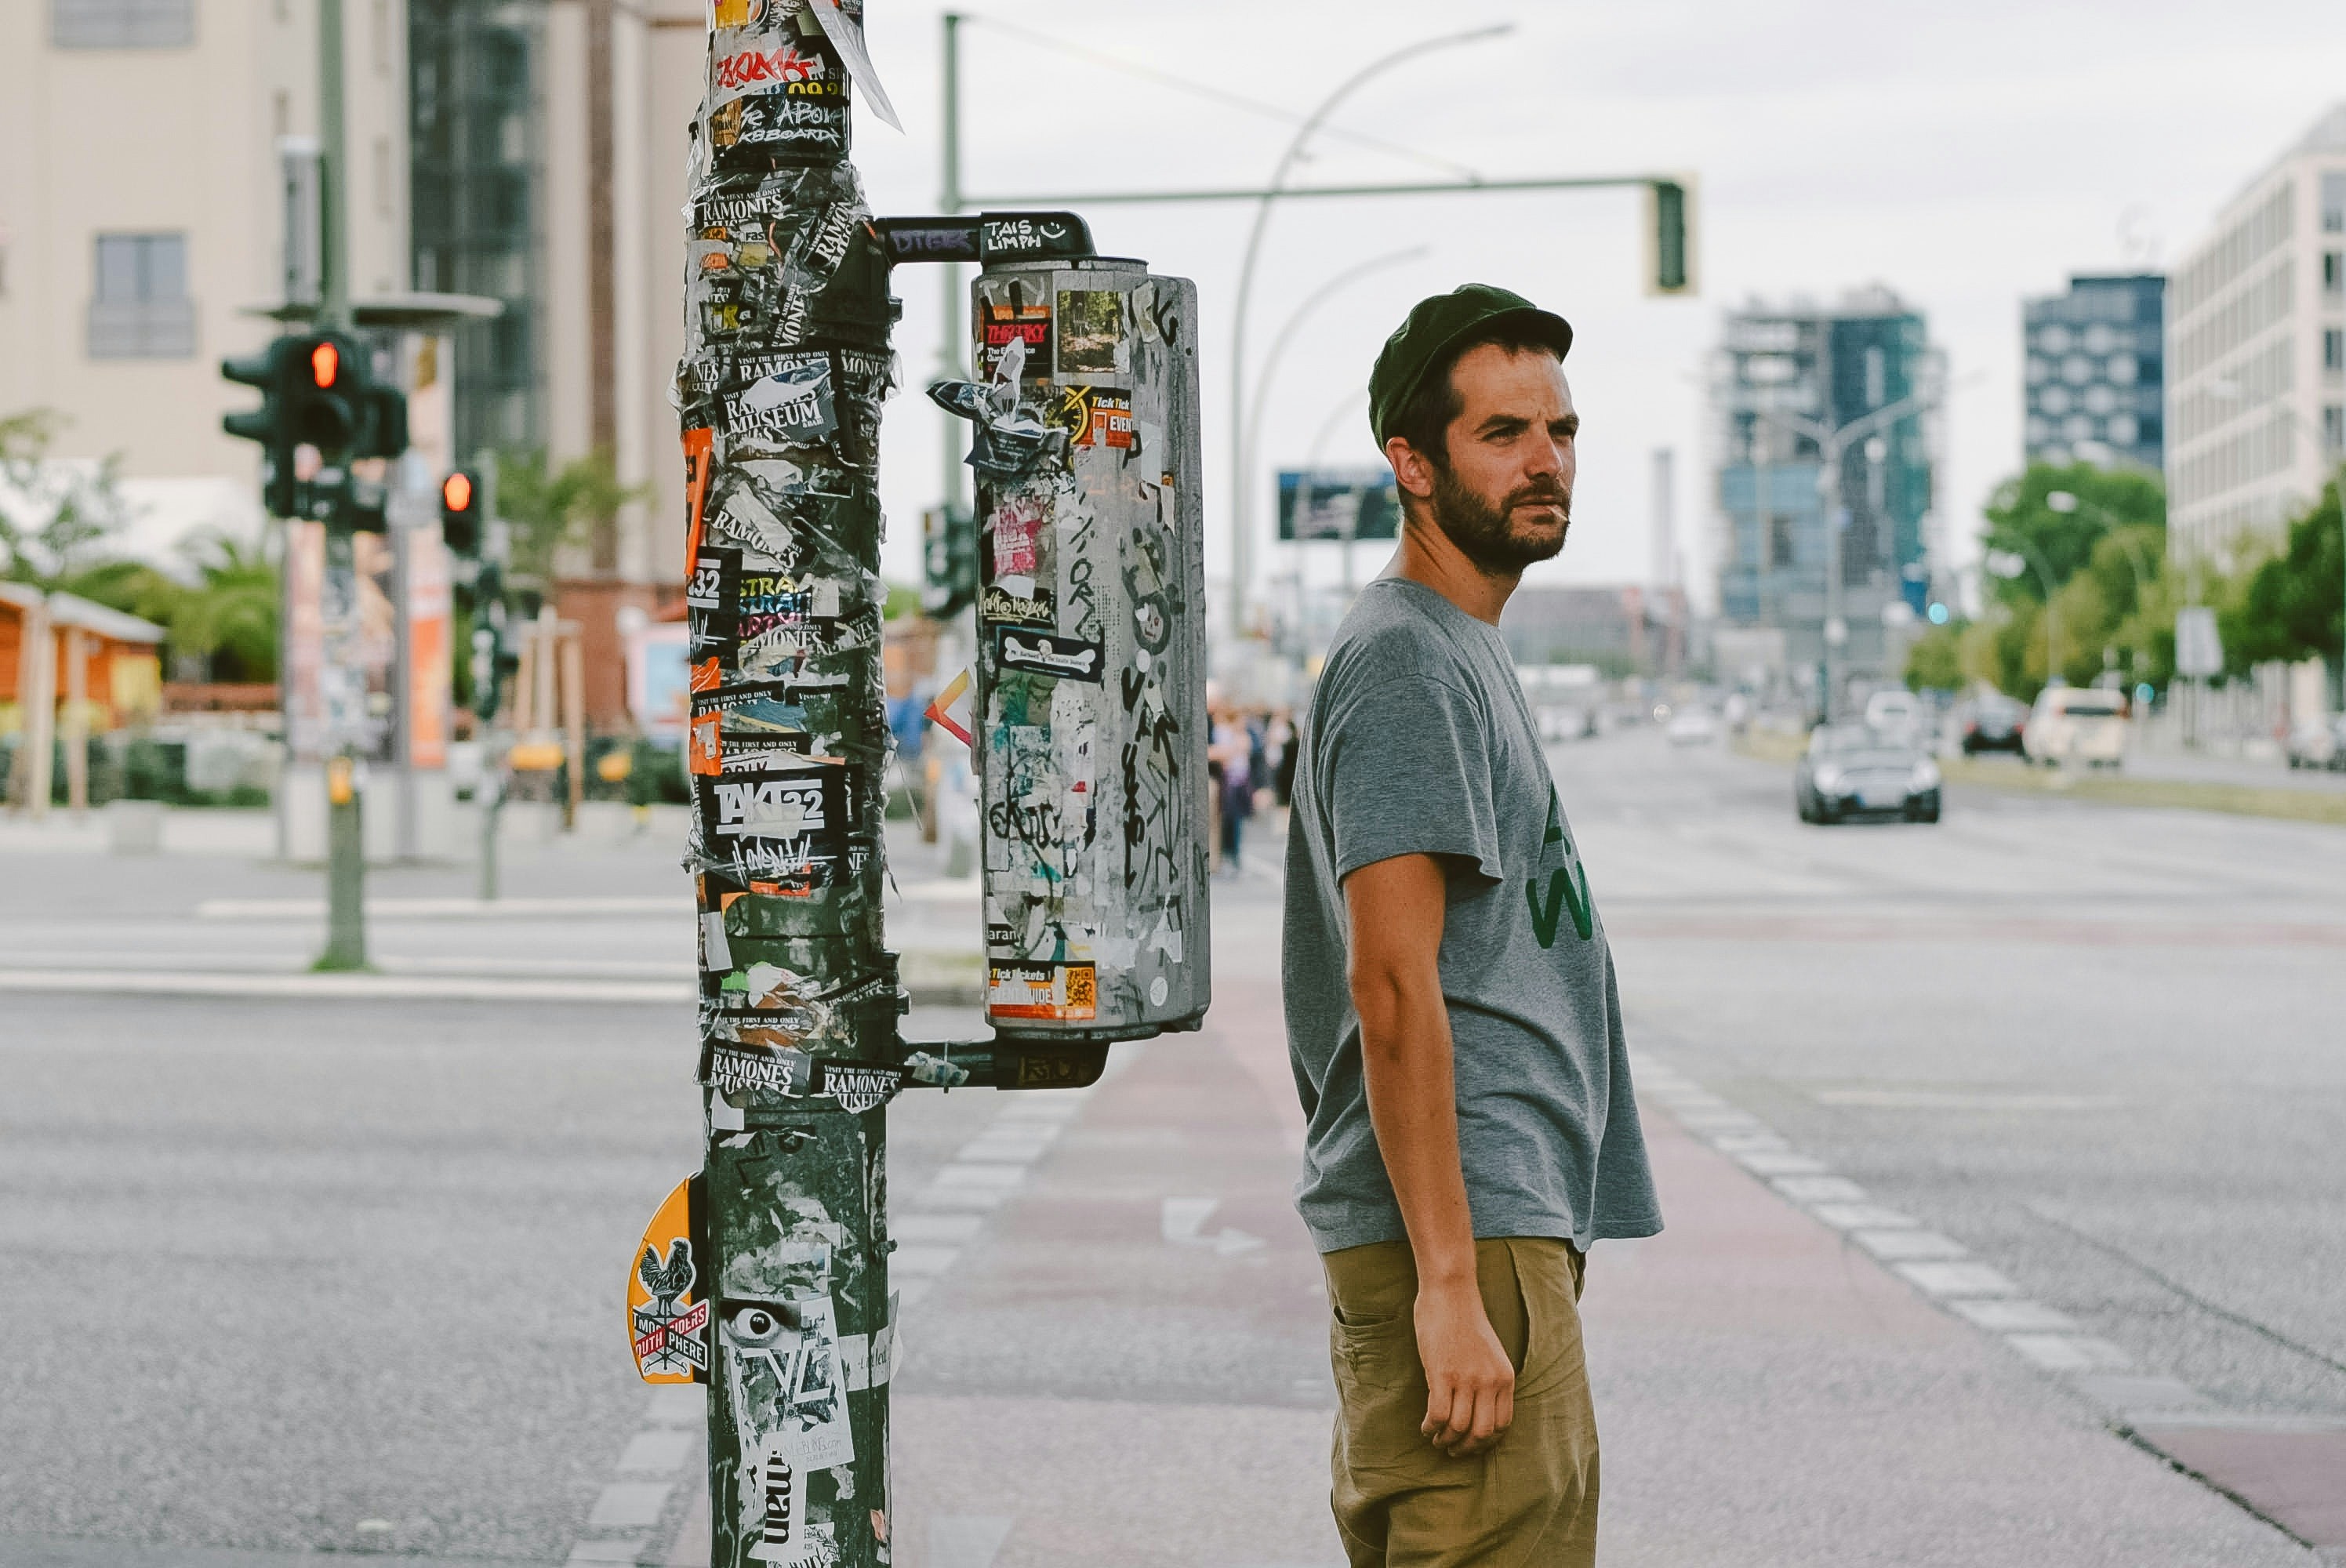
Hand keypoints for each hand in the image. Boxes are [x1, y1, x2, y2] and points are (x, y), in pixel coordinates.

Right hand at [1414, 1279, 1513, 1457]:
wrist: (1451, 1293)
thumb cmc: (1465, 1320)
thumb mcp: (1491, 1353)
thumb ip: (1490, 1379)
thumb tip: (1478, 1410)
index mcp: (1505, 1377)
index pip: (1503, 1424)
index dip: (1486, 1442)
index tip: (1472, 1445)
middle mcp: (1489, 1381)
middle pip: (1482, 1432)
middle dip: (1466, 1448)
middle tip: (1452, 1450)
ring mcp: (1466, 1378)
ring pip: (1459, 1428)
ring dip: (1445, 1440)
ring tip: (1436, 1438)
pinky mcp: (1442, 1374)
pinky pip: (1438, 1415)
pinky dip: (1431, 1427)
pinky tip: (1426, 1426)